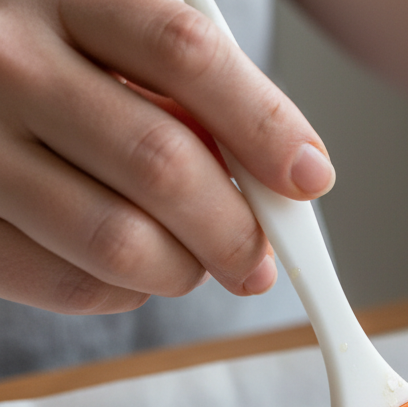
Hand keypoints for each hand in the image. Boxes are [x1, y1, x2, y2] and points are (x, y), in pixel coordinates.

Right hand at [0, 0, 334, 313]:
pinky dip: (123, 293)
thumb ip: (193, 93)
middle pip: (161, 163)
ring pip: (119, 240)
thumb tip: (282, 179)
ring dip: (185, 269)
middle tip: (260, 259)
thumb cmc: (57, 68)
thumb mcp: (117, 44)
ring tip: (196, 262)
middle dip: (236, 229)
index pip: (188, 55)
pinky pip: (68, 283)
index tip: (309, 177)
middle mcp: (10, 64)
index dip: (264, 124)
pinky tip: (131, 271)